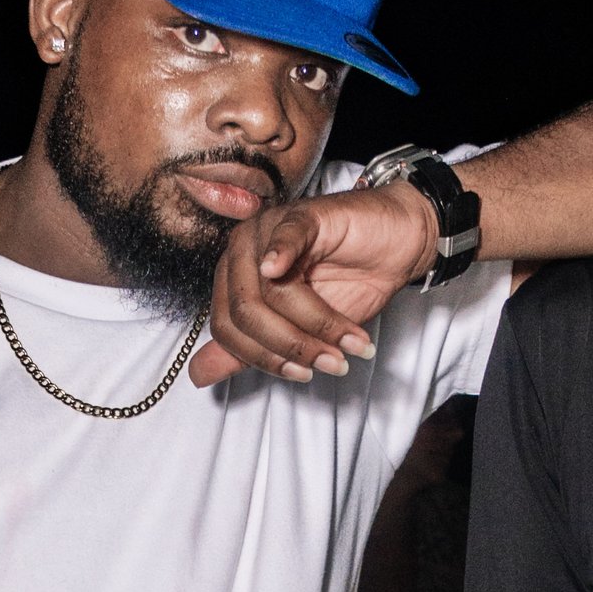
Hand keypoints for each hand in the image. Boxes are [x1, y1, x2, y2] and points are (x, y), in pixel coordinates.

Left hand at [188, 185, 442, 389]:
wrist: (396, 247)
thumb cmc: (348, 284)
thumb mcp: (296, 330)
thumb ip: (247, 352)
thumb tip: (197, 376)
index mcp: (234, 280)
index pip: (227, 329)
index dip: (262, 359)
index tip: (302, 374)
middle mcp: (243, 253)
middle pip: (247, 312)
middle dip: (292, 345)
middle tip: (329, 362)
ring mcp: (269, 230)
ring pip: (272, 289)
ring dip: (318, 325)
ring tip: (349, 343)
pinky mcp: (302, 215)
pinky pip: (284, 237)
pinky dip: (280, 256)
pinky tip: (284, 272)